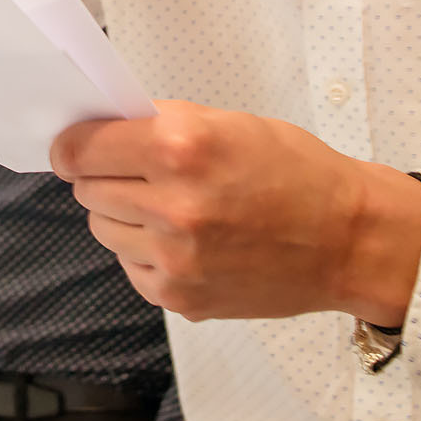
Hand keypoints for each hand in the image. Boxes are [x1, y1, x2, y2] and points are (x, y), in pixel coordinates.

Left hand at [50, 100, 420, 324]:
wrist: (347, 240)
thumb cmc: (294, 172)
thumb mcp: (227, 123)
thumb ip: (159, 125)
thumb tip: (98, 130)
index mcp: (181, 147)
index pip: (81, 149)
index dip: (73, 146)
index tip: (74, 149)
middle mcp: (172, 205)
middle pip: (88, 190)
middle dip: (104, 177)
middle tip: (140, 174)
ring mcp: (175, 258)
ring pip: (104, 229)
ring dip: (124, 215)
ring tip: (171, 208)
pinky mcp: (180, 297)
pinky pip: (131, 267)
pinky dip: (147, 253)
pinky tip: (188, 242)